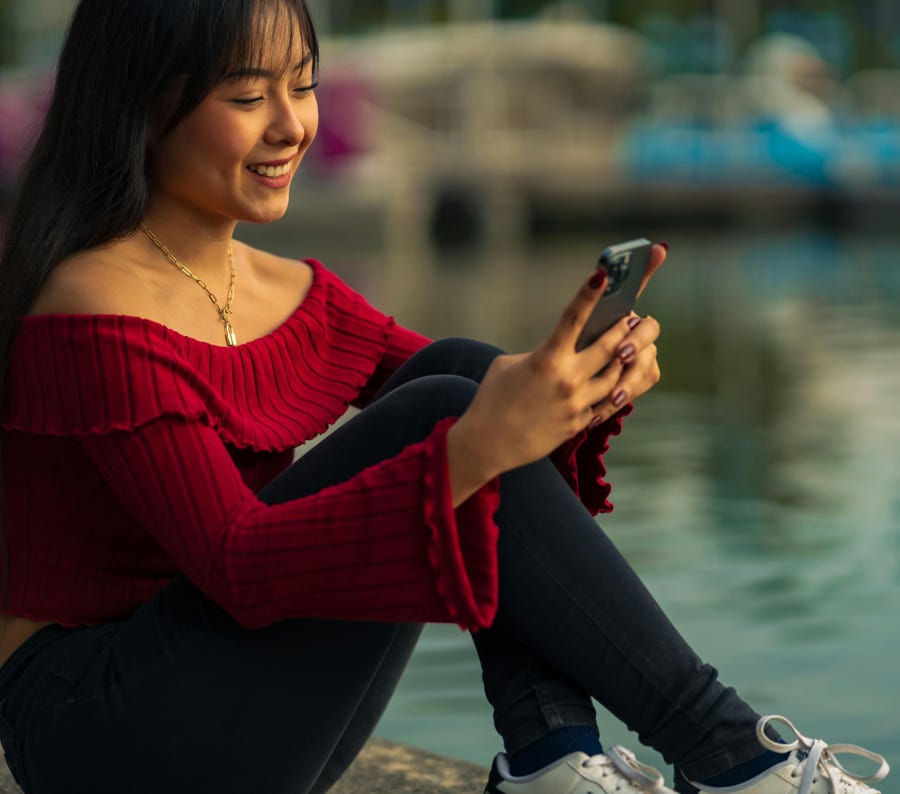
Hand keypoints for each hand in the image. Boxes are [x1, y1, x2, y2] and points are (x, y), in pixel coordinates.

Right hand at [447, 244, 665, 501]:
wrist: (487, 443)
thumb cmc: (492, 399)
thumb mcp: (508, 365)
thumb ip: (541, 354)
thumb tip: (564, 351)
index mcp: (546, 359)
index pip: (572, 318)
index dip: (588, 294)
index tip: (603, 274)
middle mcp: (567, 380)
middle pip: (609, 347)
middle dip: (625, 329)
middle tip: (634, 318)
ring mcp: (576, 404)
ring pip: (615, 376)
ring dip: (624, 359)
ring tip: (628, 348)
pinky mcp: (579, 424)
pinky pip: (605, 403)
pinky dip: (613, 389)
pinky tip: (616, 380)